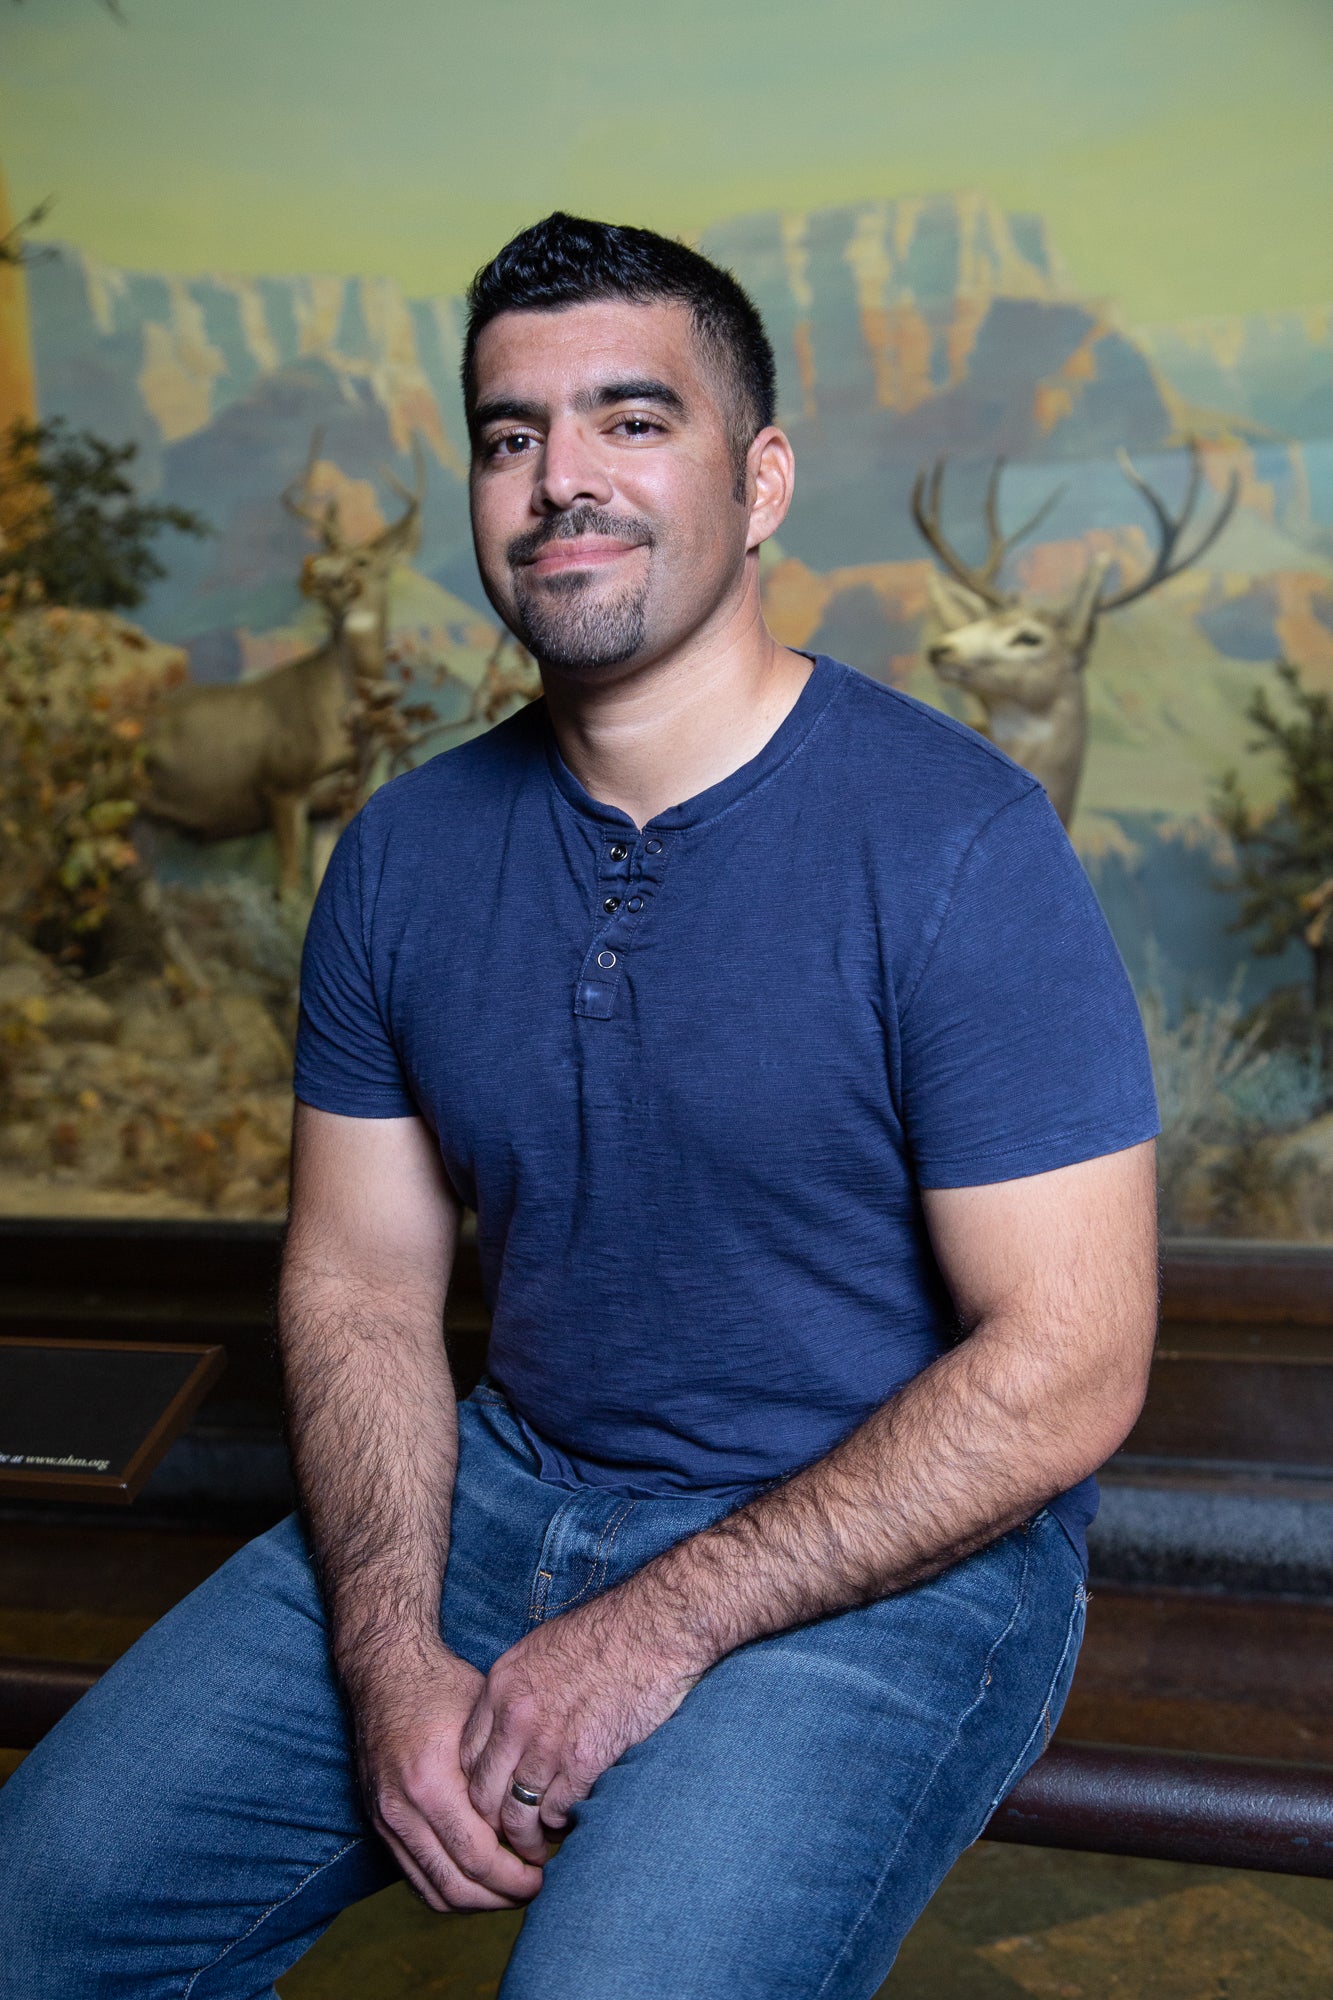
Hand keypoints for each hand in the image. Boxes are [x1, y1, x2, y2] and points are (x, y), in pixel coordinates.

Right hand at [351, 1639, 545, 1911]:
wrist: (385, 1672)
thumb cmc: (442, 1688)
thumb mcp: (483, 1718)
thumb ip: (503, 1772)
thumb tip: (542, 1816)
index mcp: (430, 1783)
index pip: (478, 1856)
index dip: (516, 1873)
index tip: (545, 1869)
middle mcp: (402, 1810)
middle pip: (456, 1884)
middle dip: (500, 1896)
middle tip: (534, 1887)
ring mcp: (386, 1820)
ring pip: (434, 1890)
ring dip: (476, 1901)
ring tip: (510, 1889)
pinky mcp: (380, 1823)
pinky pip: (415, 1877)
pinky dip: (448, 1888)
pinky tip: (478, 1878)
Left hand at [459, 1588, 701, 1862]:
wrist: (654, 1626)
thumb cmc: (608, 1632)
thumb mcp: (542, 1649)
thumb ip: (520, 1691)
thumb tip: (512, 1728)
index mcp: (502, 1686)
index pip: (466, 1755)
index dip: (475, 1786)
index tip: (491, 1800)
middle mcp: (515, 1718)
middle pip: (481, 1793)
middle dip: (490, 1824)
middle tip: (506, 1837)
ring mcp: (547, 1742)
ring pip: (516, 1814)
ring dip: (525, 1838)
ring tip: (535, 1850)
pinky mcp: (584, 1760)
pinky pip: (557, 1811)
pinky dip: (561, 1824)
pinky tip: (570, 1823)